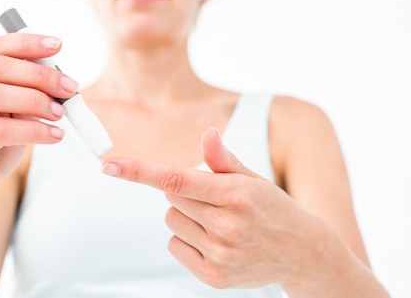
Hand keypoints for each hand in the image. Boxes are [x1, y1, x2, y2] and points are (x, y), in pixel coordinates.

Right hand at [0, 33, 77, 220]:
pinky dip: (32, 130)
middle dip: (39, 74)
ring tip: (61, 113)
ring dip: (34, 100)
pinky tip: (54, 135)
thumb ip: (30, 99)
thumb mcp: (14, 117)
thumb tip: (62, 85)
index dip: (26, 42)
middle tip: (70, 88)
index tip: (57, 45)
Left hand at [101, 128, 321, 289]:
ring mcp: (220, 254)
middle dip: (184, 191)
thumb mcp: (252, 179)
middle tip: (214, 199)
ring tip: (218, 221)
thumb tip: (207, 134)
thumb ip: (223, 159)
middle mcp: (228, 226)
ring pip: (171, 220)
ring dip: (186, 215)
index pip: (177, 178)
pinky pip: (175, 245)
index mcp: (236, 195)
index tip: (109, 166)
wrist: (301, 252)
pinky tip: (215, 240)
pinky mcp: (214, 276)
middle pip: (170, 196)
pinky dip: (187, 239)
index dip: (139, 171)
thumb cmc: (271, 207)